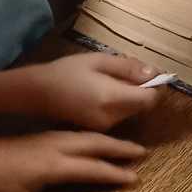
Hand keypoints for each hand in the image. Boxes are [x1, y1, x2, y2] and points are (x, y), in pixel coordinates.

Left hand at [0, 128, 148, 191]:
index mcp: (55, 164)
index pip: (92, 168)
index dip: (114, 172)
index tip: (135, 177)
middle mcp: (58, 147)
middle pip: (96, 144)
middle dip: (120, 148)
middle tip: (142, 152)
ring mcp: (52, 138)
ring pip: (88, 136)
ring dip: (108, 139)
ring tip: (126, 144)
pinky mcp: (45, 135)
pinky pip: (77, 133)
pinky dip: (93, 136)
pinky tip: (97, 139)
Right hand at [27, 52, 163, 131]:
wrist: (36, 93)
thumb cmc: (67, 71)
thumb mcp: (99, 60)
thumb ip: (128, 67)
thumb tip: (154, 73)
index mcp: (112, 98)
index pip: (150, 99)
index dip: (154, 86)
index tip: (148, 74)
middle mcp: (111, 117)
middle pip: (142, 107)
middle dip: (141, 90)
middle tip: (125, 73)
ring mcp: (104, 127)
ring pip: (131, 112)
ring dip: (130, 97)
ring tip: (109, 81)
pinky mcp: (97, 130)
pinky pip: (119, 116)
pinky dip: (119, 104)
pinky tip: (102, 92)